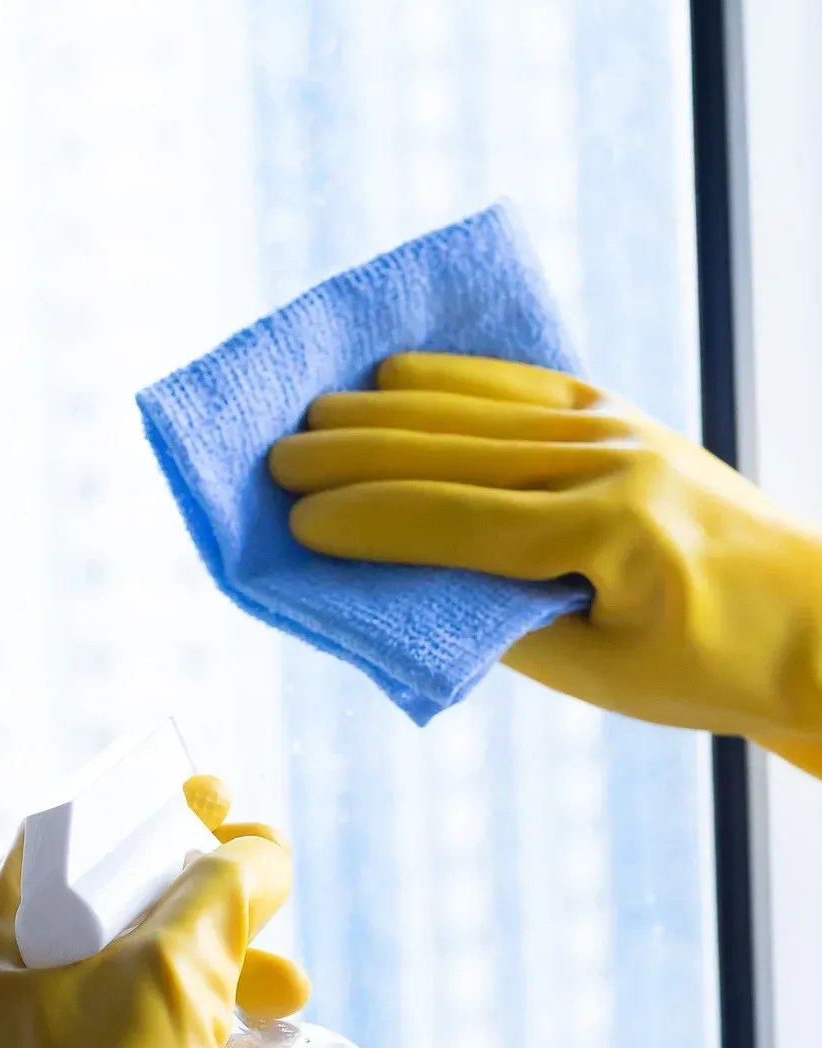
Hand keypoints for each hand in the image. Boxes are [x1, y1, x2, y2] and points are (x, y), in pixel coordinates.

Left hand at [0, 777, 442, 1047]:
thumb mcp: (174, 959)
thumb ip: (225, 884)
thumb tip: (262, 850)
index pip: (59, 844)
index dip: (140, 808)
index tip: (210, 794)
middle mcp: (6, 1008)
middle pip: (116, 912)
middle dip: (207, 896)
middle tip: (265, 875)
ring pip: (151, 981)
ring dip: (229, 965)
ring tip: (290, 984)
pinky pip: (166, 1045)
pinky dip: (219, 1026)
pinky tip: (275, 1032)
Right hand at [270, 353, 821, 773]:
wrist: (815, 620)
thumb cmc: (710, 666)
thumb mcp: (600, 671)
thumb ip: (503, 623)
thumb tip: (410, 583)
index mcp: (606, 532)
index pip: (456, 521)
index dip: (369, 525)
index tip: (300, 525)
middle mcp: (607, 461)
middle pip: (452, 449)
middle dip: (355, 454)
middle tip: (279, 459)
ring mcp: (617, 426)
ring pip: (477, 406)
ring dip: (387, 409)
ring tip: (315, 414)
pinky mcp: (622, 413)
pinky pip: (519, 384)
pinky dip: (451, 380)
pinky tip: (399, 376)